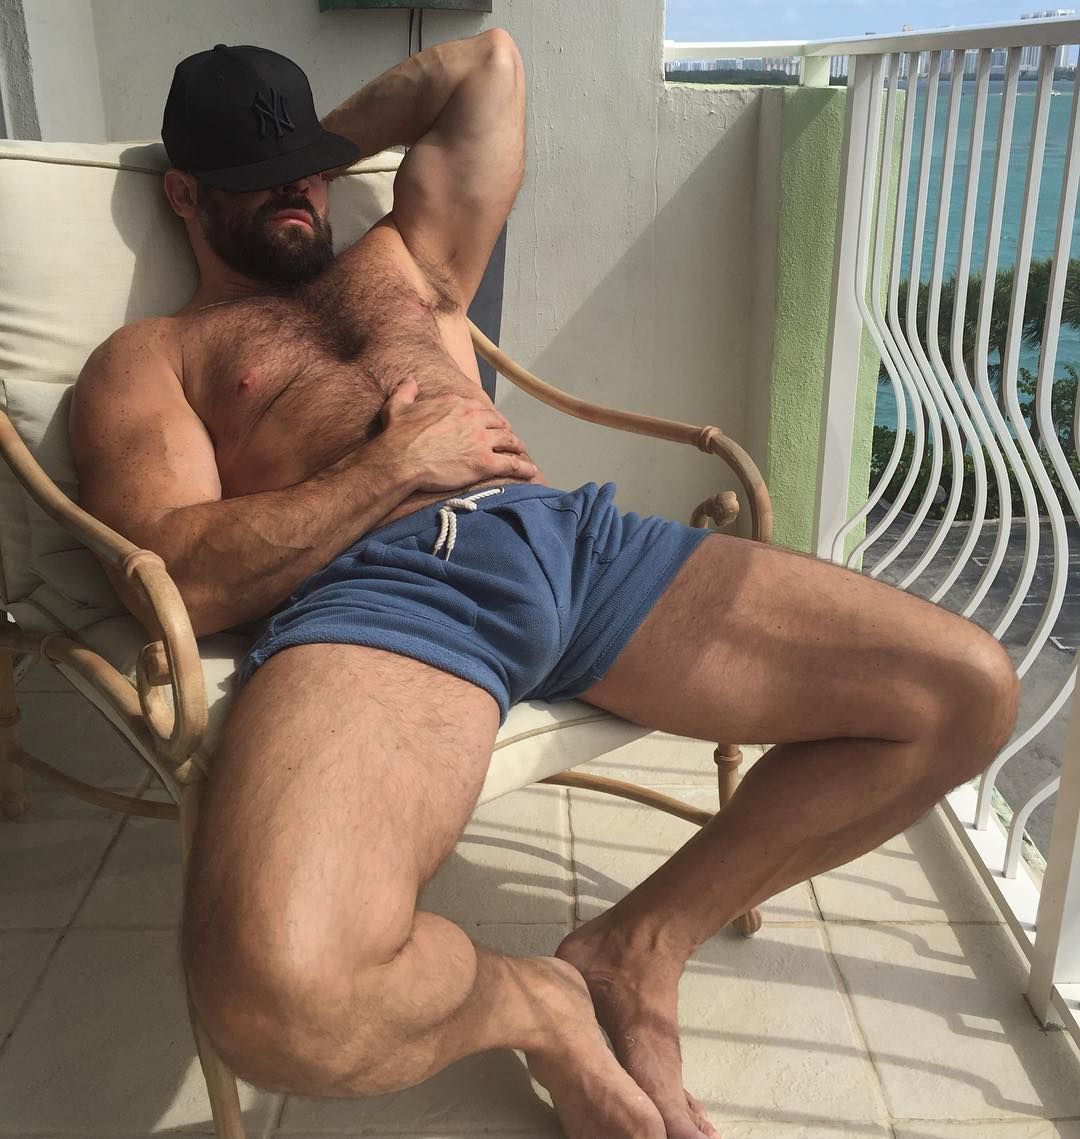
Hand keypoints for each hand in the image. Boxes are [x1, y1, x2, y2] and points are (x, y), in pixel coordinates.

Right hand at [379, 378, 538, 490]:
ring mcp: (481, 440)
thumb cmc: (398, 435)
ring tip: (521, 453)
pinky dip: (523, 468)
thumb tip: (410, 381)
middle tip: (509, 439)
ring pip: (509, 441)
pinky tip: (530, 472)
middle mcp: (474, 418)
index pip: (480, 408)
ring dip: (517, 447)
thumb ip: (406, 391)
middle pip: (498, 423)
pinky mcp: (485, 462)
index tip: (489, 424)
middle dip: (505, 430)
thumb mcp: (398, 406)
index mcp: (457, 403)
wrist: (400, 459)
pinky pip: (511, 464)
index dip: (486, 417)